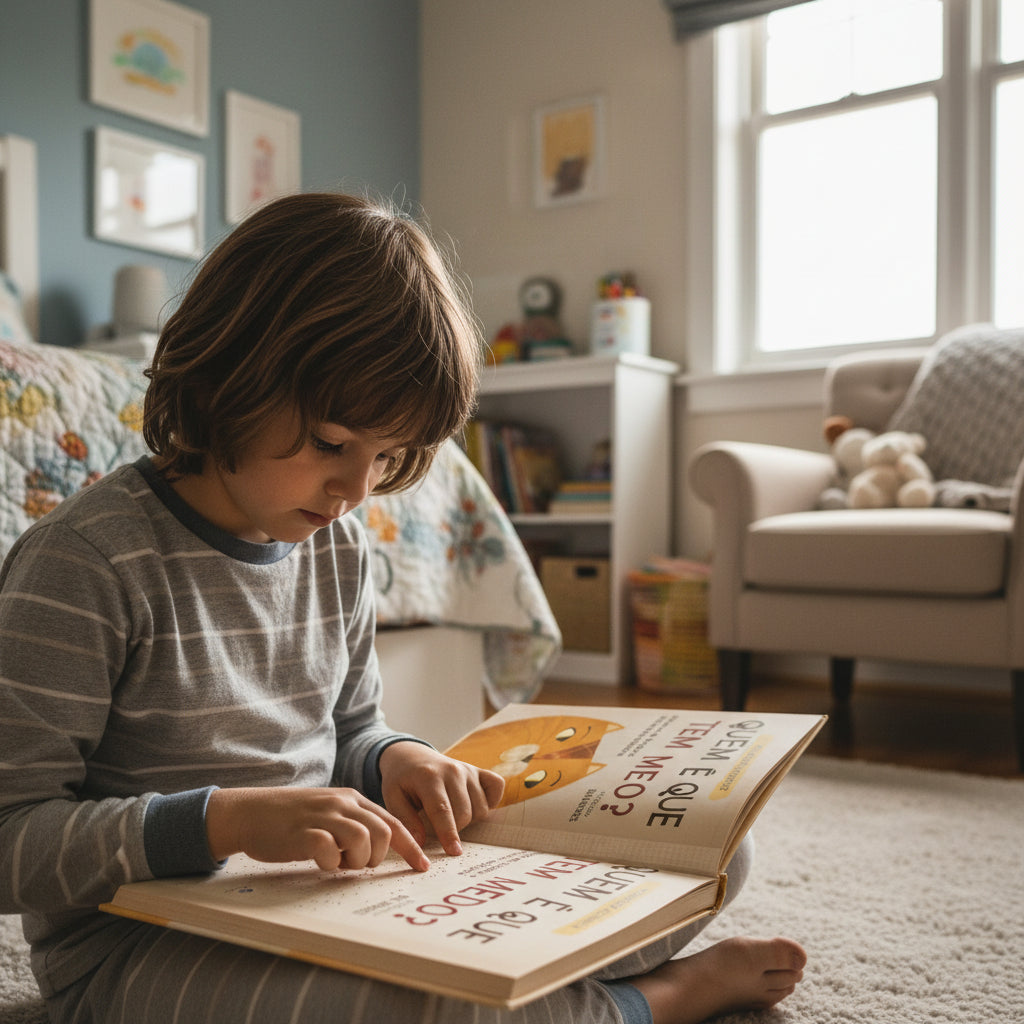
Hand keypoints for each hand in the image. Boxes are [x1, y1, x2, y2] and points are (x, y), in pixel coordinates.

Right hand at [205, 786, 430, 872]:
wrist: (250, 812)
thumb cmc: (291, 819)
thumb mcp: (329, 812)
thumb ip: (354, 823)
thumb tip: (379, 849)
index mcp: (351, 799)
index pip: (392, 822)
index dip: (410, 846)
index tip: (423, 866)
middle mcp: (341, 804)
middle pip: (382, 832)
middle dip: (376, 856)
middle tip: (356, 864)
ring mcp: (322, 816)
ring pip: (362, 839)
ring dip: (355, 860)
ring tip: (337, 863)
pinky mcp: (302, 833)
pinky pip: (330, 849)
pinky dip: (330, 862)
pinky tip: (319, 861)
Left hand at [378, 742, 504, 856]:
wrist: (412, 757)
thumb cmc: (402, 781)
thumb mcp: (393, 798)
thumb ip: (406, 821)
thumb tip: (420, 844)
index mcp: (429, 777)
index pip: (442, 810)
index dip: (448, 833)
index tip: (454, 852)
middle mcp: (452, 770)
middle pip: (464, 813)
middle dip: (454, 829)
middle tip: (437, 826)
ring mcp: (468, 769)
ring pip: (481, 807)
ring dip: (469, 819)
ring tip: (450, 814)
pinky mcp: (479, 771)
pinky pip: (496, 788)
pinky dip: (490, 801)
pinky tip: (472, 804)